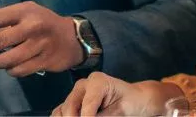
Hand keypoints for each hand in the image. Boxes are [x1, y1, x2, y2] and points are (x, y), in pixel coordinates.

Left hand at [0, 1, 82, 75]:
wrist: (72, 37)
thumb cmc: (42, 24)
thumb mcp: (23, 16)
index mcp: (24, 11)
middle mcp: (32, 27)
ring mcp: (39, 45)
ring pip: (6, 60)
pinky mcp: (44, 61)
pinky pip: (17, 71)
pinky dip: (10, 70)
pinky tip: (13, 64)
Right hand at [52, 73, 175, 116]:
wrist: (135, 99)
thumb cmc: (131, 102)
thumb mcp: (121, 111)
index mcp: (97, 81)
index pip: (87, 106)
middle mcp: (83, 85)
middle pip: (70, 108)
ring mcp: (76, 93)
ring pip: (62, 111)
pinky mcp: (73, 101)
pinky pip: (60, 112)